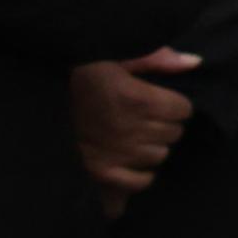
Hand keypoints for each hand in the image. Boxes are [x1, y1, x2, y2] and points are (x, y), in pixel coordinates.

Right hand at [67, 47, 199, 202]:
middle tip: (144, 116)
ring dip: (152, 146)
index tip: (161, 101)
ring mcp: (117, 152)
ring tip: (134, 134)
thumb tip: (195, 63)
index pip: (184, 110)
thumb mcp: (120, 56)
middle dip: (164, 124)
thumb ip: (159, 59)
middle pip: (174, 133)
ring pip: (160, 155)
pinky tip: (131, 159)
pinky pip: (139, 182)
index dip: (175, 104)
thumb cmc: (85, 72)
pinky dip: (140, 173)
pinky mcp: (102, 171)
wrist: (42, 95)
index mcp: (138, 98)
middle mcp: (131, 128)